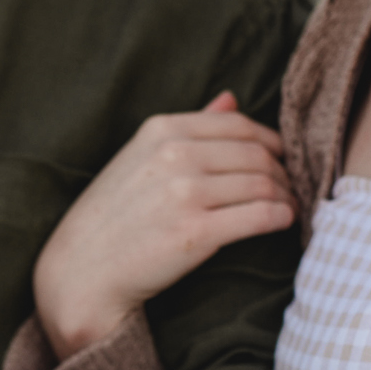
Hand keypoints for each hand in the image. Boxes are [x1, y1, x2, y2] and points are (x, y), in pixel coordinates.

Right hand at [32, 92, 292, 357]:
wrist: (80, 272)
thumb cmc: (112, 218)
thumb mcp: (140, 159)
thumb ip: (190, 127)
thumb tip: (231, 97)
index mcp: (161, 131)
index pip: (238, 124)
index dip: (269, 141)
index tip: (279, 159)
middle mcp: (174, 156)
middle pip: (256, 153)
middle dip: (281, 171)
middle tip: (289, 187)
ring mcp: (184, 193)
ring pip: (262, 183)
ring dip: (285, 195)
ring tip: (288, 206)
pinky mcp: (196, 232)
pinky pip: (260, 216)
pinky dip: (281, 217)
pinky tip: (283, 222)